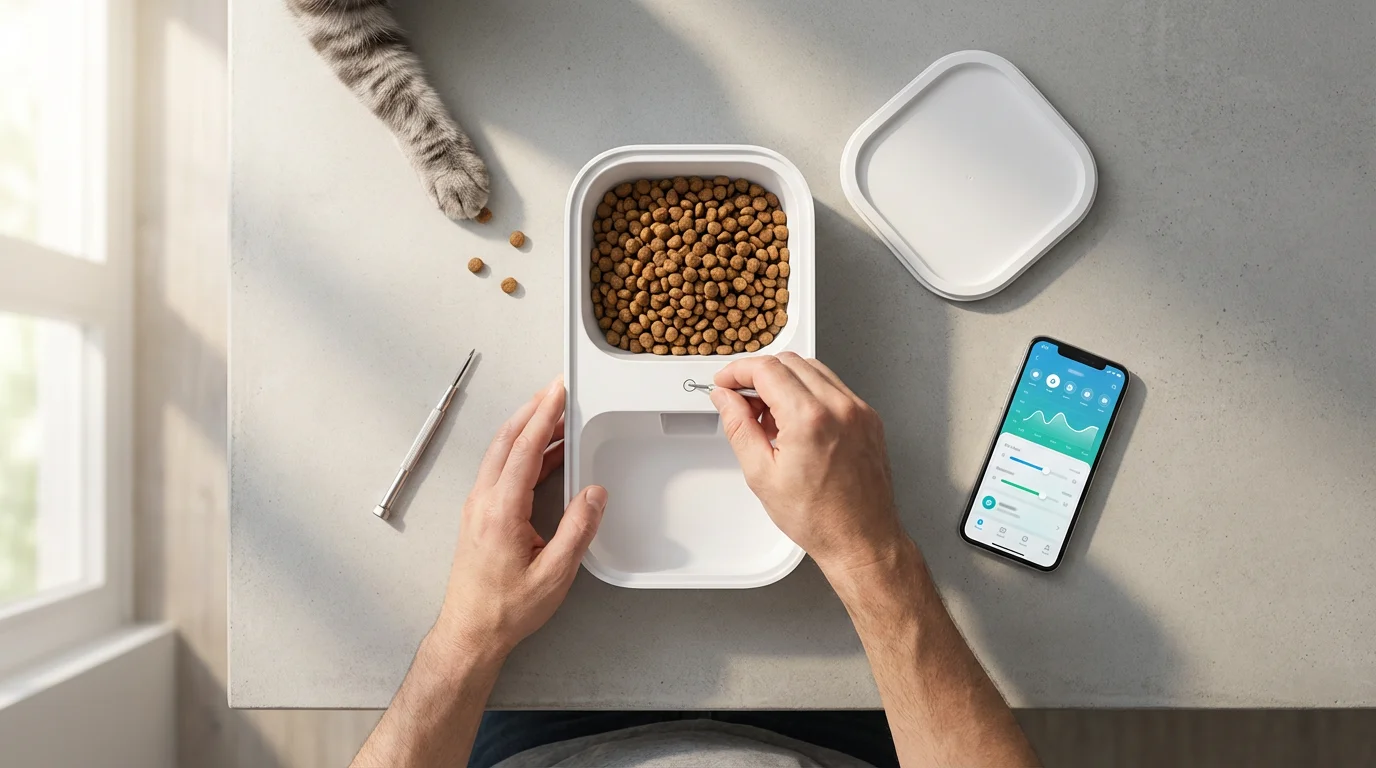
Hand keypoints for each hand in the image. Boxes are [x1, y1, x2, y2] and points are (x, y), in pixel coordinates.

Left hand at [430, 378, 606, 662]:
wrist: (469, 633)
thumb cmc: (506, 609)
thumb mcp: (554, 574)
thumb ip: (577, 529)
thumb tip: (594, 494)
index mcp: (500, 511)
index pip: (523, 449)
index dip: (543, 416)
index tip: (558, 392)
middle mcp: (483, 502)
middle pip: (506, 441)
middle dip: (532, 411)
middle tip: (556, 391)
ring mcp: (477, 507)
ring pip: (500, 453)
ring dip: (526, 429)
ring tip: (554, 415)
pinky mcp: (479, 516)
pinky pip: (499, 470)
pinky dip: (521, 451)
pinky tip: (542, 455)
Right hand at [709, 353, 905, 578]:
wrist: (860, 538)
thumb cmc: (818, 517)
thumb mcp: (761, 474)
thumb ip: (738, 426)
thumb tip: (725, 399)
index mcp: (810, 419)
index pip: (766, 369)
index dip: (738, 371)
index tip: (725, 382)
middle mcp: (839, 407)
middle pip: (789, 362)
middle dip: (759, 373)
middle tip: (742, 399)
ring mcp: (858, 410)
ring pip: (812, 369)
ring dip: (784, 380)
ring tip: (769, 415)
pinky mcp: (868, 417)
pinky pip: (833, 387)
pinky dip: (808, 391)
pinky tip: (795, 420)